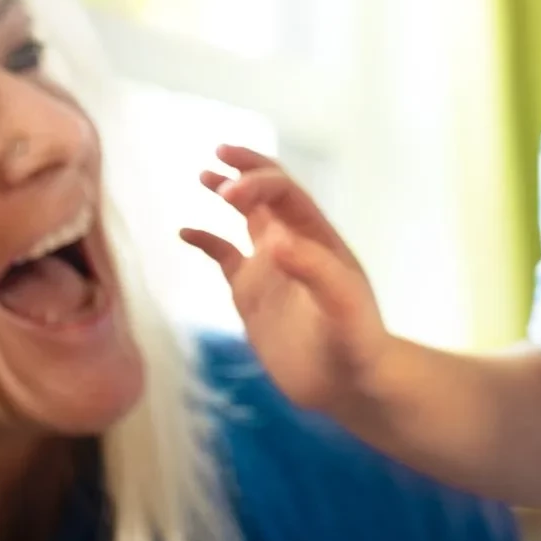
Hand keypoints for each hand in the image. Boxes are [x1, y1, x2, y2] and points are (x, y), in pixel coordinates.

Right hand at [180, 144, 391, 413]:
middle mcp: (292, 243)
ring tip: (205, 175)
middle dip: (245, 170)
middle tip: (218, 155)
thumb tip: (274, 240)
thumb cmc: (355, 344)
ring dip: (228, 193)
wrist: (350, 386)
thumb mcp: (343, 307)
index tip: (229, 193)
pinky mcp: (252, 294)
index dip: (257, 182)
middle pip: (267, 191)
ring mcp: (270, 268)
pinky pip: (224, 257)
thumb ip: (314, 271)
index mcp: (317, 237)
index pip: (285, 193)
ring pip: (247, 217)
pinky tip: (185, 232)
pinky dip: (205, 241)